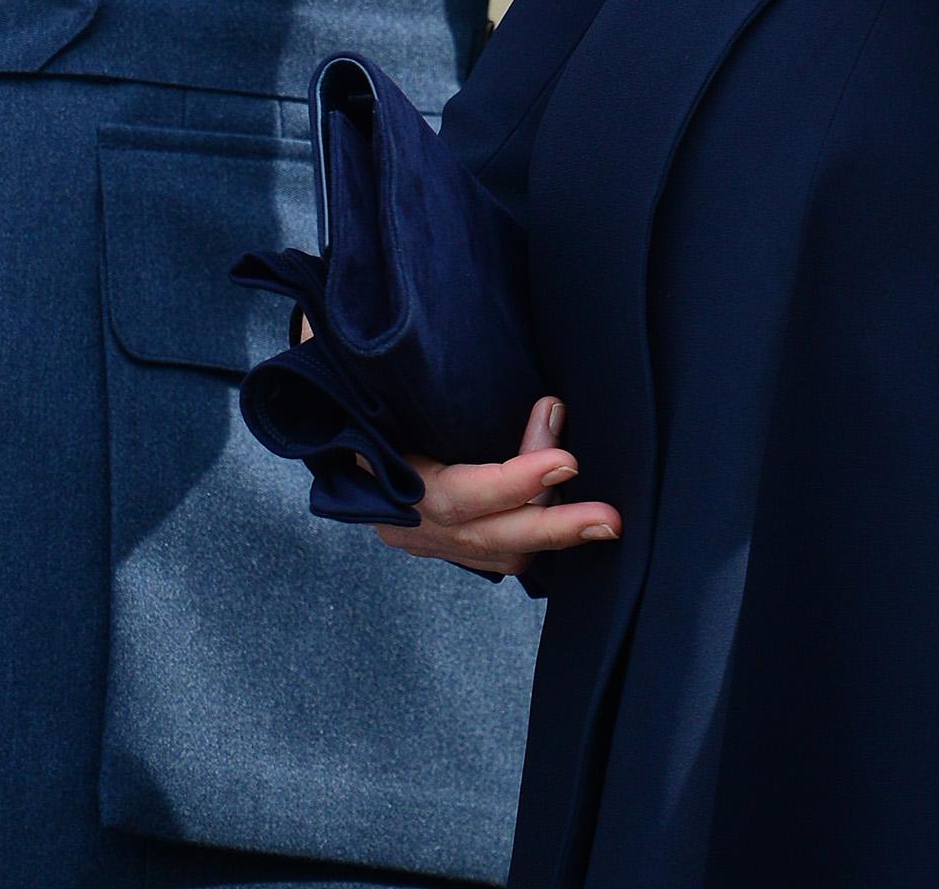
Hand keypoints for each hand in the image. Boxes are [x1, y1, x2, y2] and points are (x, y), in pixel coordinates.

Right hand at [373, 397, 621, 576]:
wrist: (329, 424)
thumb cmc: (360, 394)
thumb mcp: (379, 384)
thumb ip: (428, 384)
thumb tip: (544, 400)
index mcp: (386, 485)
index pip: (459, 497)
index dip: (515, 482)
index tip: (567, 460)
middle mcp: (409, 524)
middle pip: (492, 539)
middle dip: (555, 528)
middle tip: (609, 519)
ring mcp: (428, 542)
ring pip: (504, 554)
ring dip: (551, 524)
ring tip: (591, 498)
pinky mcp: (449, 546)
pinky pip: (503, 554)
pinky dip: (537, 533)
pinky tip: (566, 509)